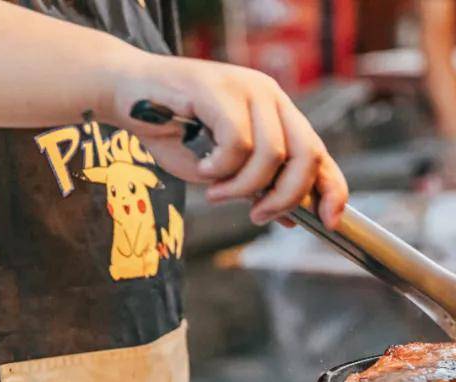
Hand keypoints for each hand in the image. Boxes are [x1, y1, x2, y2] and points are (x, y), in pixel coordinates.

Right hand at [107, 54, 347, 229]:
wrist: (123, 94)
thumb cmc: (172, 131)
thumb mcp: (223, 170)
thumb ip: (257, 187)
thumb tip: (290, 220)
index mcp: (278, 114)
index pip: (320, 152)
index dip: (332, 189)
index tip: (330, 221)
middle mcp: (270, 96)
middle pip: (307, 154)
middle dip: (287, 196)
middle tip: (258, 216)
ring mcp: (248, 87)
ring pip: (272, 153)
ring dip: (244, 186)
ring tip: (216, 191)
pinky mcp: (220, 87)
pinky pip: (238, 143)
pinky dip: (222, 167)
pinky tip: (203, 167)